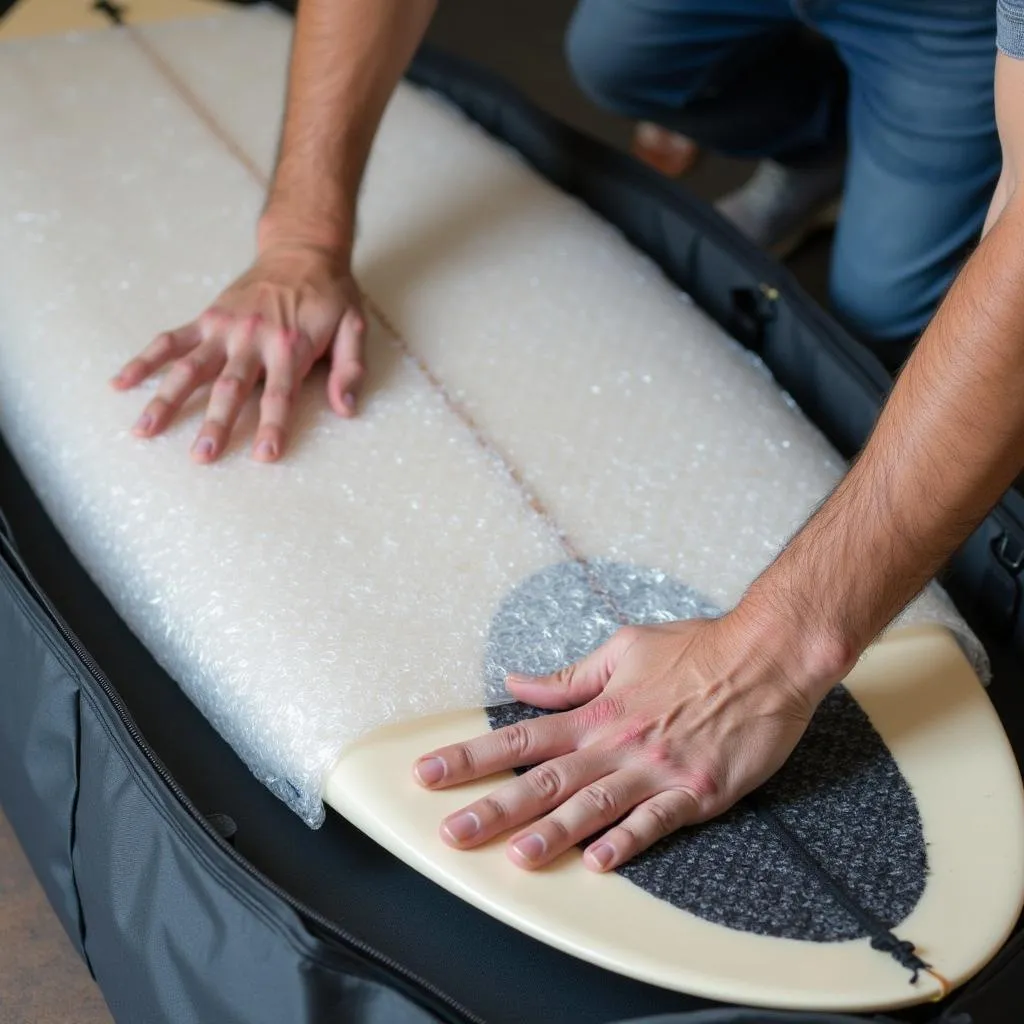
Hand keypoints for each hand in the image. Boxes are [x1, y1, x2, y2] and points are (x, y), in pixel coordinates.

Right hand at [111, 242, 365, 462]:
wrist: (301, 249)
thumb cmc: (330, 296)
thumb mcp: (354, 326)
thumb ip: (350, 368)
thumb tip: (346, 408)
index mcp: (290, 345)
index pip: (280, 395)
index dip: (273, 425)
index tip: (264, 455)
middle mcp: (252, 338)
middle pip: (230, 388)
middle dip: (215, 423)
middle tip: (201, 456)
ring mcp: (224, 328)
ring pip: (190, 368)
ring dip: (166, 399)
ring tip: (145, 430)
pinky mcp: (207, 318)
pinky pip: (170, 341)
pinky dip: (144, 360)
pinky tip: (121, 382)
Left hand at [413, 614, 819, 871]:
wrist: (764, 656)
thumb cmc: (695, 649)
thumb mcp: (623, 649)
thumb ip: (568, 678)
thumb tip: (516, 680)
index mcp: (596, 711)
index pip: (521, 736)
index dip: (471, 756)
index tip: (428, 772)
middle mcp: (618, 742)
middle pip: (546, 779)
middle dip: (495, 807)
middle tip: (451, 833)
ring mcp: (656, 768)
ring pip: (596, 804)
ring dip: (555, 832)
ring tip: (517, 856)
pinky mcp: (696, 789)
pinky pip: (658, 819)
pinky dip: (630, 839)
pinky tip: (603, 860)